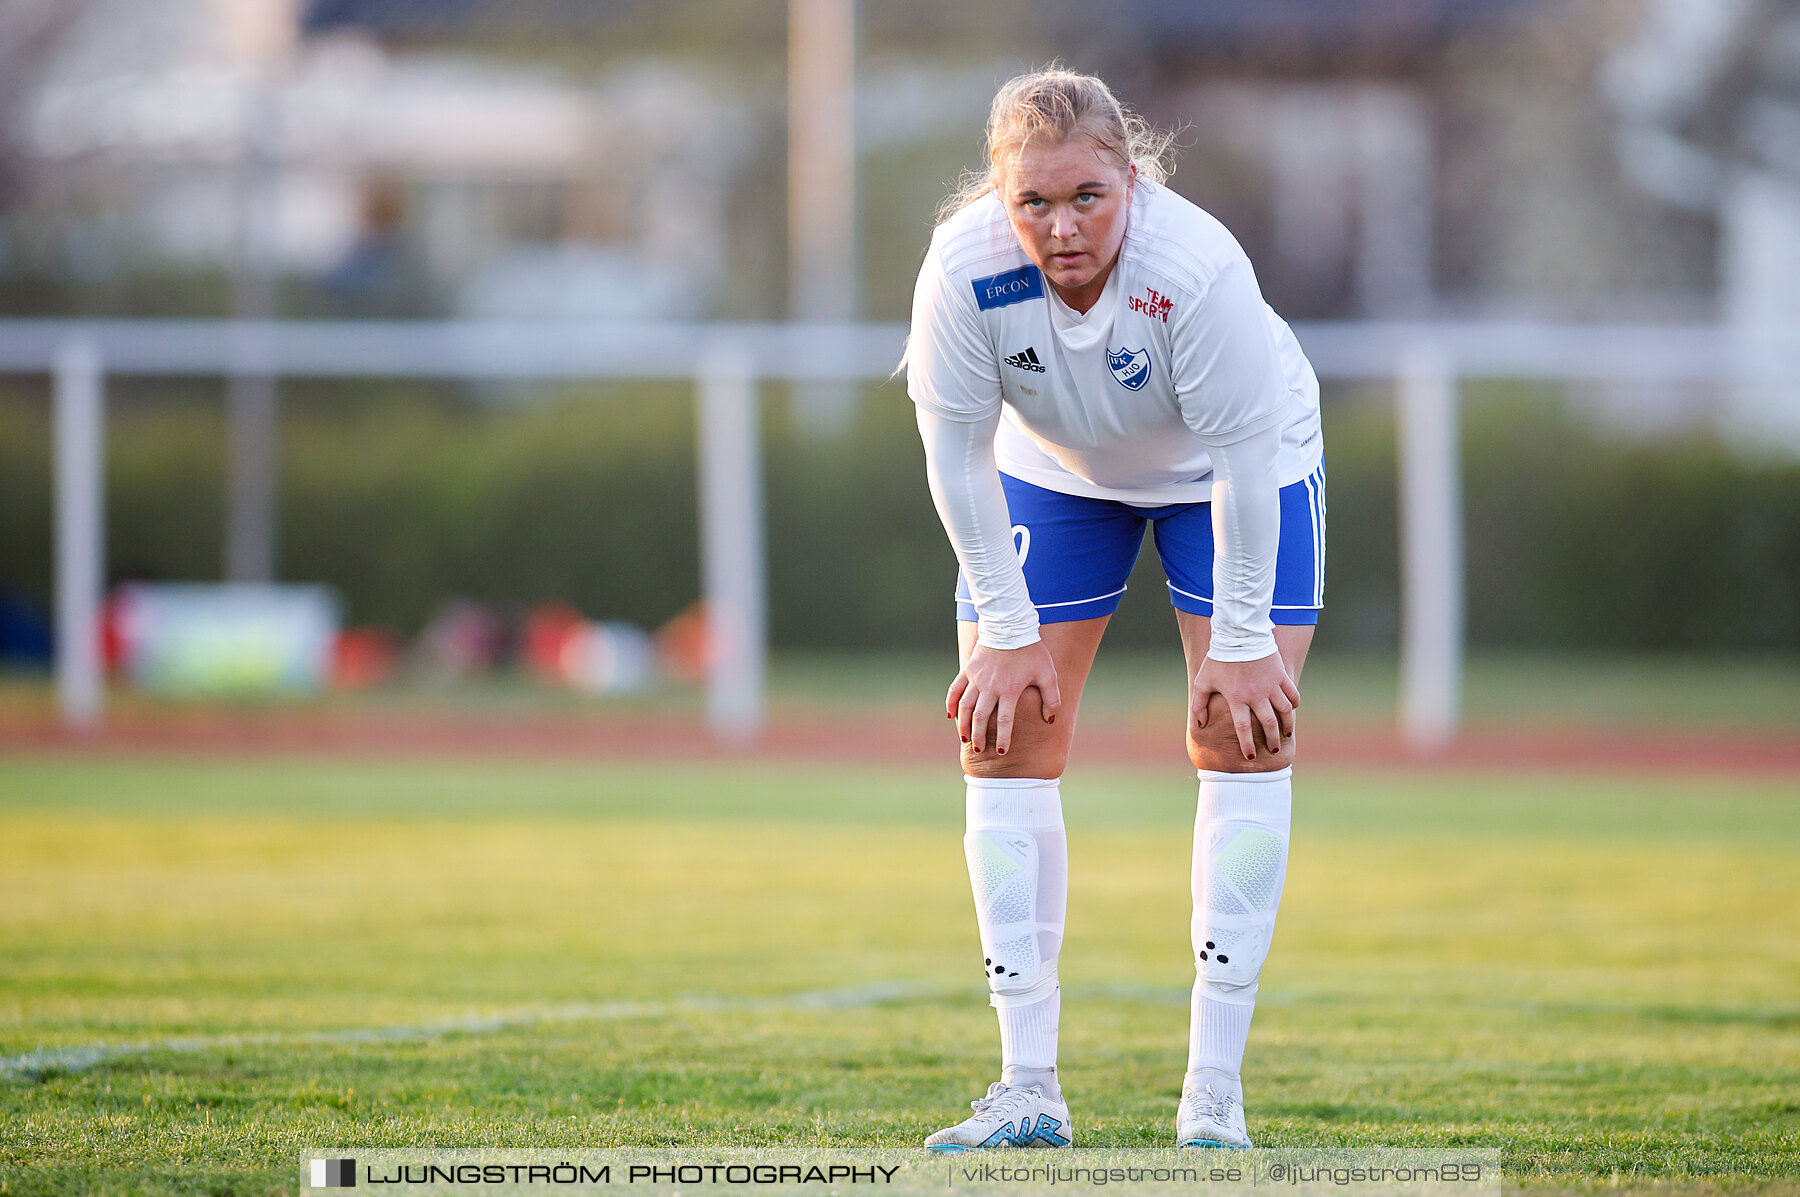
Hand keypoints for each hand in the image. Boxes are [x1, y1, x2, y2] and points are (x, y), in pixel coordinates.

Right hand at [947, 639, 1062, 755]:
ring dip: (964, 725)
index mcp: (1010, 689)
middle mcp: (990, 686)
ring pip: (965, 707)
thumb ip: (1051, 698)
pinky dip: (951, 704)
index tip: (1003, 751)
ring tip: (965, 739)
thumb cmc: (1032, 651)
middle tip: (979, 750)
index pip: (1005, 721)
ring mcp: (976, 678)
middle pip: (981, 718)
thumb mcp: (1048, 673)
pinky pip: (955, 690)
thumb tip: (1050, 720)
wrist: (1010, 626)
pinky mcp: (968, 670)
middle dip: (979, 737)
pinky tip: (950, 717)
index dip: (1004, 738)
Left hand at [1191, 651, 1299, 761]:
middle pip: (1268, 724)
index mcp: (1236, 698)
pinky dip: (1294, 703)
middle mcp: (1256, 695)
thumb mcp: (1202, 681)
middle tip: (1274, 749)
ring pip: (1285, 711)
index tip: (1250, 756)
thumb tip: (1199, 725)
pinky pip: (1292, 693)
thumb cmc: (1218, 658)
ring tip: (1286, 733)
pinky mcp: (1280, 674)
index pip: (1243, 728)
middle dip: (1272, 740)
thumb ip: (1198, 704)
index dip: (1247, 745)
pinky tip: (1292, 709)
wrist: (1238, 634)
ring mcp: (1270, 685)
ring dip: (1287, 725)